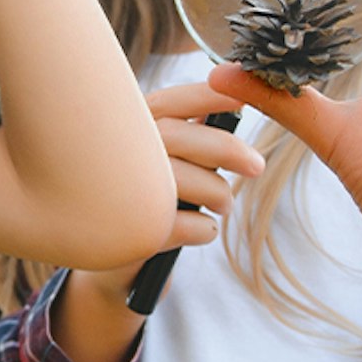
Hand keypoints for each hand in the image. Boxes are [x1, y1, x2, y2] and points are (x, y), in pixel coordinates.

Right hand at [64, 81, 263, 309]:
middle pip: (177, 137)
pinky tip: (200, 230)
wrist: (105, 263)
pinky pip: (188, 225)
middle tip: (256, 165)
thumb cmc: (137, 201)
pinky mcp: (130, 236)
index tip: (243, 100)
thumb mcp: (153, 161)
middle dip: (226, 149)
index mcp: (119, 131)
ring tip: (223, 204)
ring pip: (188, 182)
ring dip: (218, 194)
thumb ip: (183, 132)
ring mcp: (116, 196)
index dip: (206, 97)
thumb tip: (232, 104)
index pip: (165, 103)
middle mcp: (111, 156)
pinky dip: (204, 229)